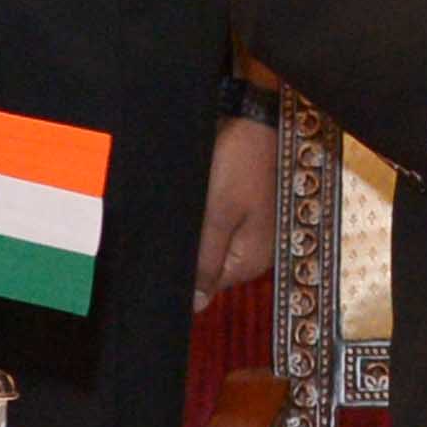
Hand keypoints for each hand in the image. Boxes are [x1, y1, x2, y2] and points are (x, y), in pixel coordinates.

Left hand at [193, 115, 275, 304]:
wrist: (256, 120)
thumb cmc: (238, 164)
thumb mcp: (216, 215)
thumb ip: (205, 262)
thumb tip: (196, 307)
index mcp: (250, 261)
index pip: (205, 287)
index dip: (183, 272)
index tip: (169, 248)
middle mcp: (256, 253)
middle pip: (210, 268)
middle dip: (190, 251)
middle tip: (181, 222)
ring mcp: (255, 233)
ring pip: (213, 248)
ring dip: (197, 234)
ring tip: (190, 209)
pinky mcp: (250, 214)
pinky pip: (220, 230)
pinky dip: (207, 220)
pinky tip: (201, 202)